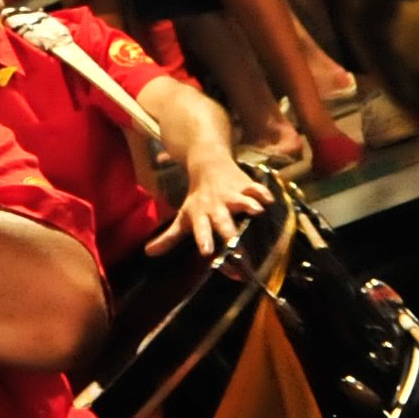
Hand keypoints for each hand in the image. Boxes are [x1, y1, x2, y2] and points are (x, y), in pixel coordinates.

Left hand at [156, 157, 271, 256]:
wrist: (208, 164)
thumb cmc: (197, 198)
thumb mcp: (183, 216)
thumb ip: (169, 237)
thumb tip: (148, 253)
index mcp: (201, 216)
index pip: (201, 230)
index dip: (203, 240)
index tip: (206, 252)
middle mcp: (217, 207)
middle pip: (223, 222)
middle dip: (229, 233)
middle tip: (235, 246)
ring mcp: (232, 195)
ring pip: (241, 201)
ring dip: (248, 206)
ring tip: (257, 212)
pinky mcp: (246, 186)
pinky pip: (256, 189)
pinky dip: (263, 193)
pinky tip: (270, 200)